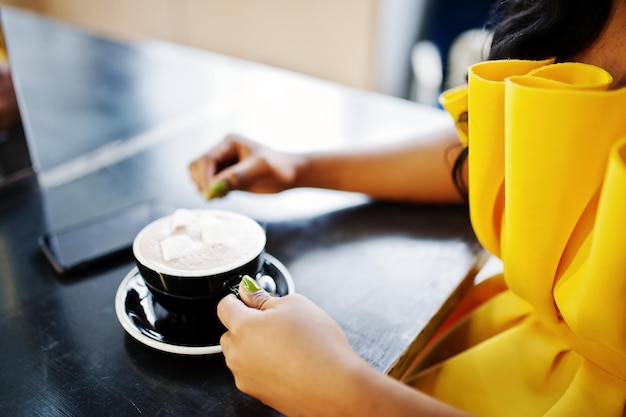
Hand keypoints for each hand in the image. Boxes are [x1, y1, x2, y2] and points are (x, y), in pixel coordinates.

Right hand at [188, 133, 303, 198]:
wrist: (291, 174)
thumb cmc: (279, 168)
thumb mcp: (259, 170)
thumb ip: (236, 178)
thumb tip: (213, 189)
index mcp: (228, 142)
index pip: (205, 160)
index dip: (206, 178)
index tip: (213, 194)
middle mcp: (222, 151)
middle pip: (196, 166)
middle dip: (202, 182)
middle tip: (217, 195)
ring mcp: (223, 164)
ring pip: (198, 175)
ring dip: (205, 187)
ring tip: (223, 194)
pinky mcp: (226, 176)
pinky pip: (208, 184)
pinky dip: (212, 192)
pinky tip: (227, 194)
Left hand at [217, 276, 363, 415]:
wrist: (334, 388)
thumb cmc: (317, 345)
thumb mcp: (294, 304)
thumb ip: (263, 296)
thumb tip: (249, 292)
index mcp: (242, 327)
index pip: (225, 305)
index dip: (239, 298)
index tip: (251, 298)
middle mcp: (237, 355)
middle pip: (231, 333)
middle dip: (247, 325)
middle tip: (277, 323)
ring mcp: (245, 377)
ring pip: (242, 355)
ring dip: (256, 347)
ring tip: (287, 345)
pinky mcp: (258, 394)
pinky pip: (254, 373)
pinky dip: (266, 366)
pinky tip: (289, 362)